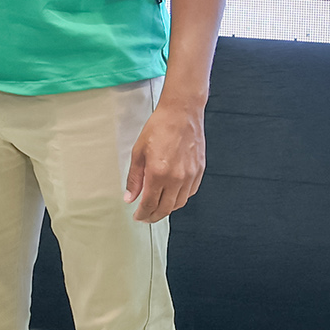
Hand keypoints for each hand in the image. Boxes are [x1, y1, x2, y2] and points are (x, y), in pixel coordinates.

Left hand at [124, 98, 204, 223]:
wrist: (182, 113)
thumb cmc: (160, 126)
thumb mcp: (139, 152)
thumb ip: (134, 178)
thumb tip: (130, 196)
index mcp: (158, 173)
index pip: (149, 204)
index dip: (142, 214)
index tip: (137, 216)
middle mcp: (176, 178)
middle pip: (165, 209)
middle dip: (153, 216)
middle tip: (146, 217)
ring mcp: (190, 175)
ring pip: (179, 204)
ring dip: (167, 209)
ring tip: (157, 206)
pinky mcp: (199, 171)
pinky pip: (190, 193)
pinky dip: (180, 198)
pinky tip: (172, 194)